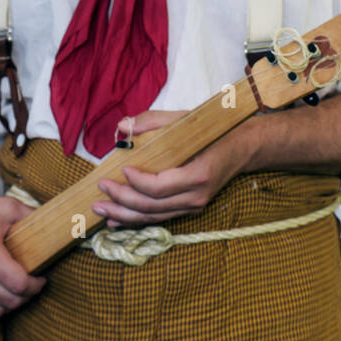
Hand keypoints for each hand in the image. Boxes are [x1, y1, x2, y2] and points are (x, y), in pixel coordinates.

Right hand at [0, 184, 45, 319]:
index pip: (19, 285)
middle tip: (32, 285)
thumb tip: (61, 222)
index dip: (36, 286)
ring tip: (17, 291)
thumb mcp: (9, 207)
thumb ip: (34, 217)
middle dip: (26, 295)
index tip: (42, 278)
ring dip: (10, 304)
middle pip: (8, 301)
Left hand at [92, 110, 251, 226]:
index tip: (120, 168)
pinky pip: (158, 218)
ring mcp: (193, 206)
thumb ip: (152, 122)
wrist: (241, 148)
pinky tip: (116, 220)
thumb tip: (122, 126)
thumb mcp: (185, 120)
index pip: (159, 186)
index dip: (136, 181)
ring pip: (152, 217)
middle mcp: (196, 196)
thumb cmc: (212, 132)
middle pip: (151, 205)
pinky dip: (135, 220)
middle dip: (122, 199)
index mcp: (198, 174)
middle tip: (100, 188)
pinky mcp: (188, 209)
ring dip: (124, 214)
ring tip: (100, 209)